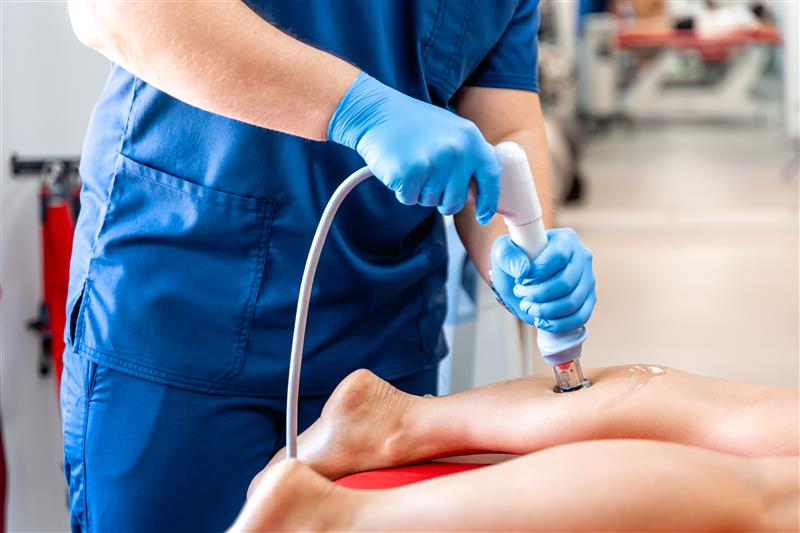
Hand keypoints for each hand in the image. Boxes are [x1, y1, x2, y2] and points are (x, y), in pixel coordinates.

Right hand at [328, 72, 499, 222]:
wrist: (376, 112)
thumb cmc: (412, 124)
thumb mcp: (450, 132)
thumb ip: (467, 158)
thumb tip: (478, 193)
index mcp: (470, 139)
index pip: (490, 178)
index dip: (488, 201)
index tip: (483, 216)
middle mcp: (456, 152)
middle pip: (456, 201)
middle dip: (441, 199)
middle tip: (427, 178)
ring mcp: (433, 163)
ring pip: (430, 201)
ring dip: (418, 191)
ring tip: (411, 164)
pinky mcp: (409, 174)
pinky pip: (409, 199)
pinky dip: (402, 189)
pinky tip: (398, 166)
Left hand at [490, 229, 595, 332]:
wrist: (520, 280)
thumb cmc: (514, 262)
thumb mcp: (502, 252)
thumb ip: (507, 255)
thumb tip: (523, 270)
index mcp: (565, 238)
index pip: (559, 256)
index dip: (538, 272)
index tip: (521, 280)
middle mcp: (582, 257)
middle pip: (566, 282)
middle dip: (538, 294)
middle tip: (521, 294)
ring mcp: (588, 279)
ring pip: (573, 302)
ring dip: (545, 310)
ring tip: (528, 307)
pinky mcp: (588, 299)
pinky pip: (581, 317)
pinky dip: (559, 324)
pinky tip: (541, 321)